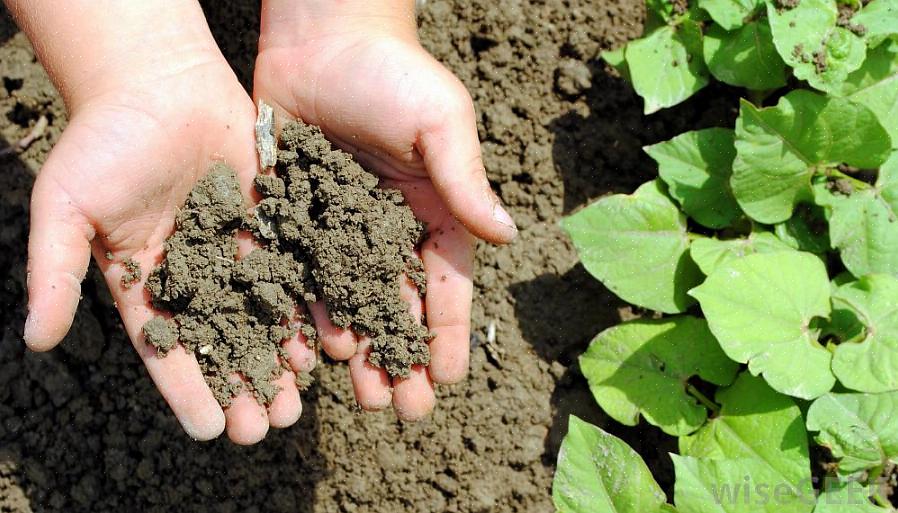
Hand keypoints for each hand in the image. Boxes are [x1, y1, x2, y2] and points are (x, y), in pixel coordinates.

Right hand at [15, 2, 310, 443]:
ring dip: (278, 360)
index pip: (166, 351)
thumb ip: (54, 273)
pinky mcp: (269, 221)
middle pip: (222, 343)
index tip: (210, 433)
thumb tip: (36, 340)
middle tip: (265, 426)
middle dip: (242, 386)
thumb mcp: (65, 208)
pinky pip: (291, 271)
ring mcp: (234, 249)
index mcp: (145, 281)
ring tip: (296, 400)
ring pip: (261, 316)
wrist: (157, 82)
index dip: (187, 392)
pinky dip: (304, 308)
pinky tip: (320, 342)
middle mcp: (194, 273)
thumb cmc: (103, 141)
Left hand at [253, 0, 517, 420]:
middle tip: (400, 409)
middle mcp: (389, 228)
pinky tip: (305, 350)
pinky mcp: (295, 216)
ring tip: (358, 394)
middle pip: (398, 305)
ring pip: (349, 301)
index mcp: (433, 211)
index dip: (449, 334)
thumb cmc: (392, 72)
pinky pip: (300, 273)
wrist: (321, 35)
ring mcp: (340, 226)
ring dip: (356, 349)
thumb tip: (505, 238)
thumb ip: (464, 182)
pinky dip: (304, 313)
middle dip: (402, 357)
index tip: (449, 381)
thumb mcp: (440, 123)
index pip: (447, 285)